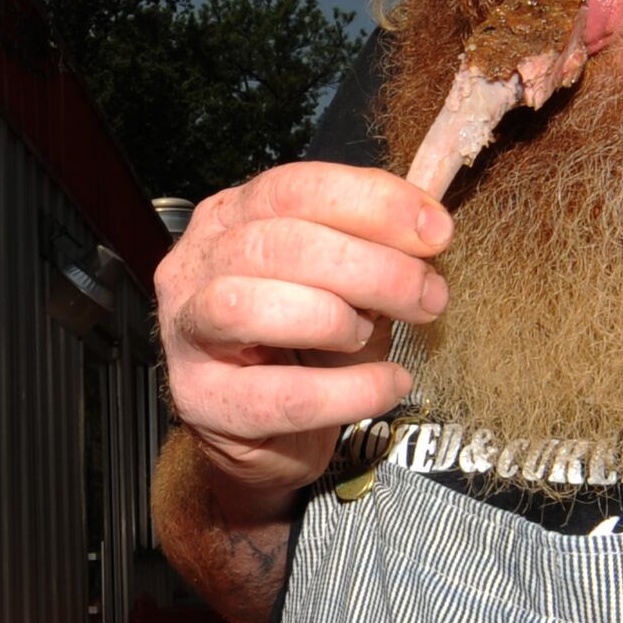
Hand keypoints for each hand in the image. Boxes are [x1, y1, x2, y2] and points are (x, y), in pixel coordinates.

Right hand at [155, 165, 449, 510]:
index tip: (436, 231)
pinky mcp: (199, 400)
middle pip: (278, 244)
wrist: (266, 434)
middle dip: (372, 267)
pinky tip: (387, 385)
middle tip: (429, 295)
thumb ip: (373, 249)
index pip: (294, 189)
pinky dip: (348, 391)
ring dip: (336, 319)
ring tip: (374, 337)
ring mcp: (186, 333)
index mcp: (228, 218)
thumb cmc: (301, 347)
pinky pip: (280, 394)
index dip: (372, 203)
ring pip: (251, 306)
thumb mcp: (340, 284)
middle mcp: (195, 265)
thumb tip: (428, 227)